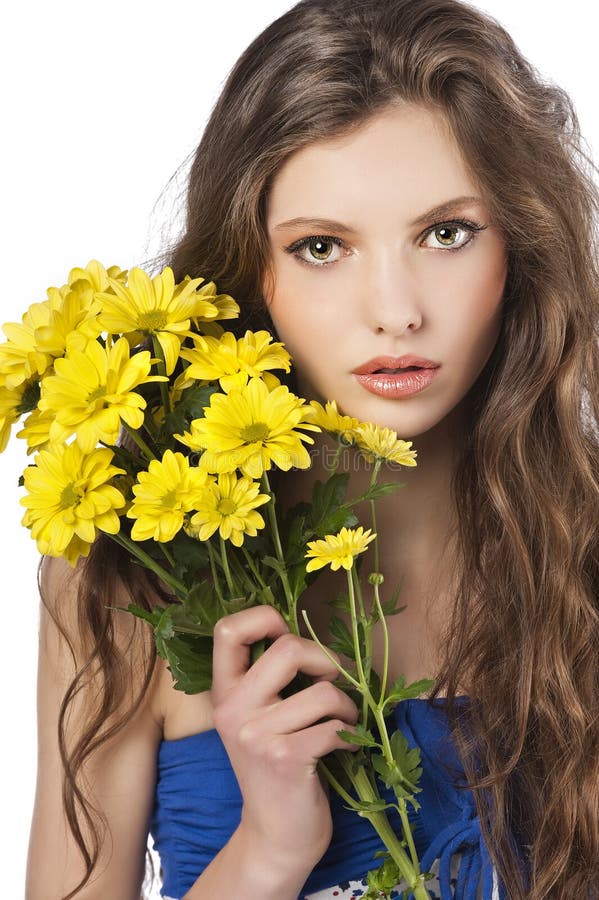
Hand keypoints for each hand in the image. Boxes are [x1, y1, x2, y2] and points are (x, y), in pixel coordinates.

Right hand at [210, 604, 359, 872]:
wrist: (275, 836)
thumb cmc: (276, 766)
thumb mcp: (258, 717)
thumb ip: (267, 676)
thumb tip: (301, 632)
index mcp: (224, 692)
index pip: (228, 629)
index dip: (265, 618)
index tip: (289, 637)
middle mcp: (232, 709)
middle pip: (287, 647)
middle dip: (325, 658)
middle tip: (332, 681)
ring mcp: (256, 735)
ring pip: (322, 690)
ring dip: (346, 705)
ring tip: (343, 721)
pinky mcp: (285, 758)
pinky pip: (335, 726)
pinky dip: (350, 733)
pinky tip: (346, 746)